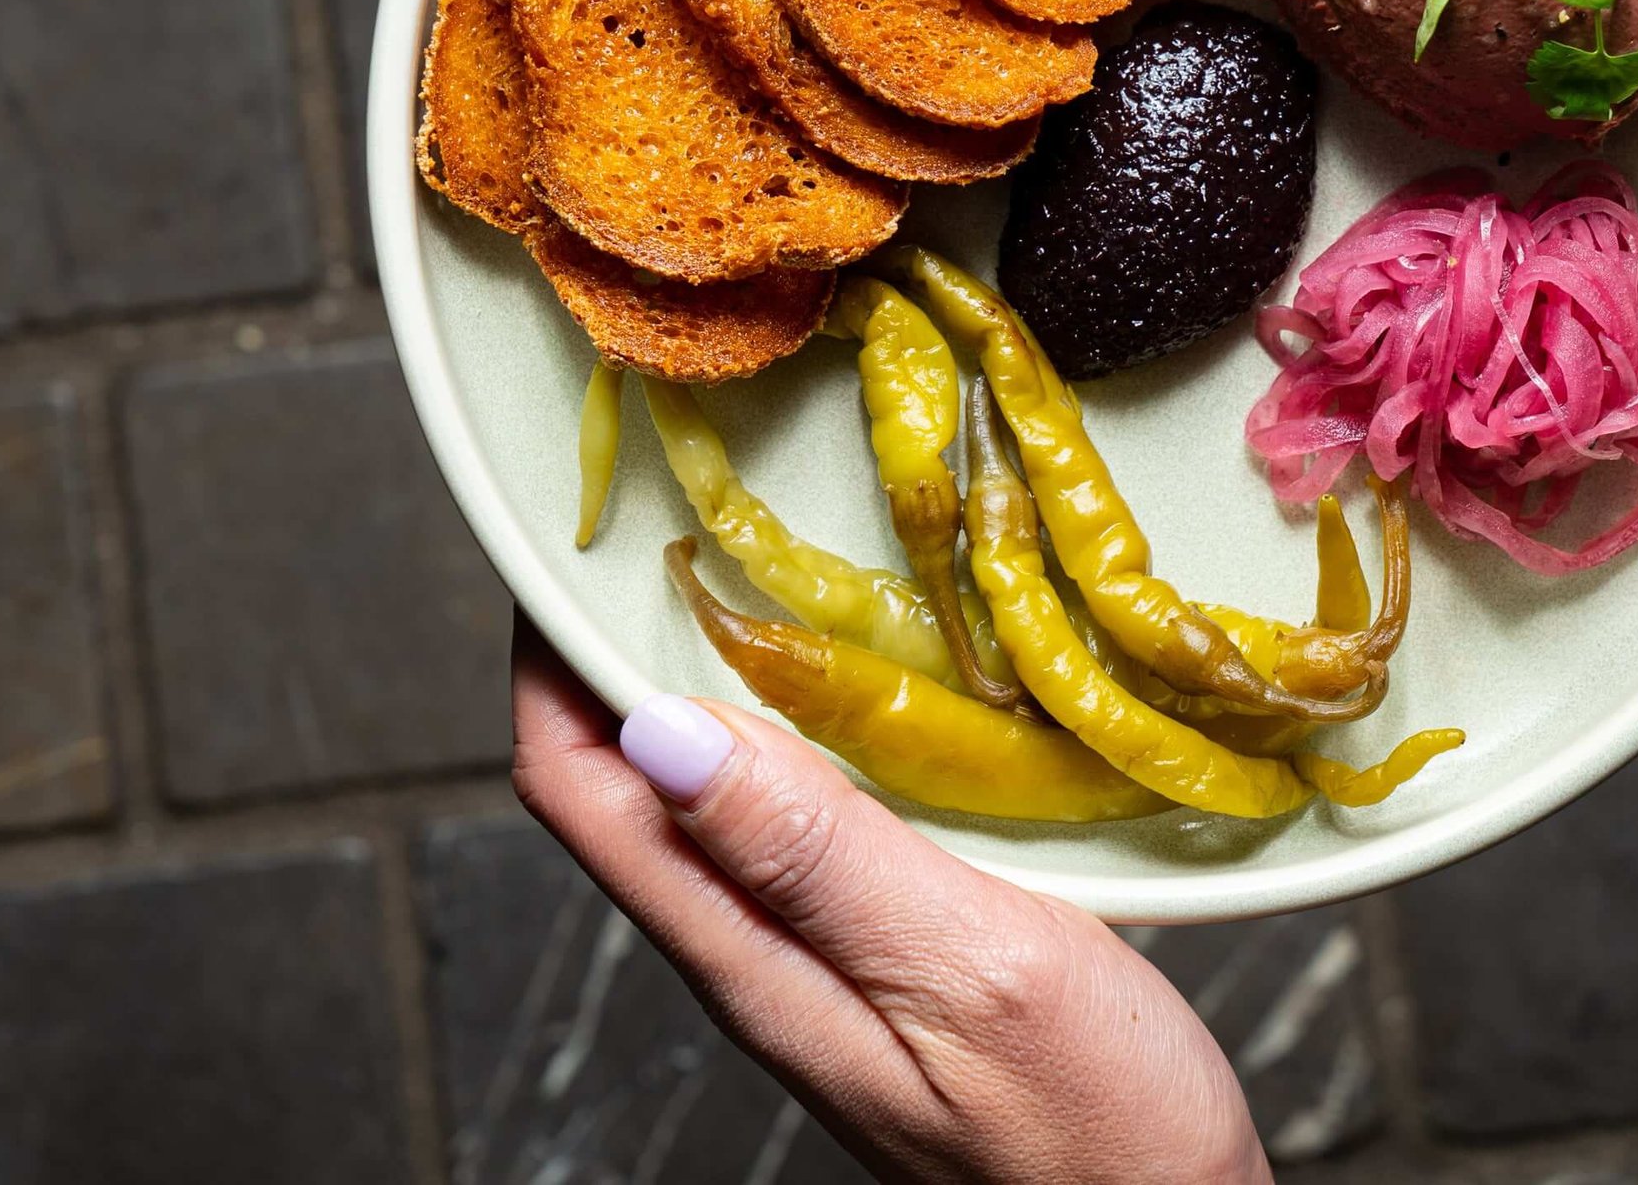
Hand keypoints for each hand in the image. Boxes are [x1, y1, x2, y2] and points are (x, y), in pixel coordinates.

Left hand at [509, 615, 1269, 1184]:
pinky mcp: (891, 951)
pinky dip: (807, 725)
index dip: (544, 660)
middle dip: (613, 647)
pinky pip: (804, 819)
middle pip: (626, 783)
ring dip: (706, 677)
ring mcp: (823, 954)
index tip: (560, 542)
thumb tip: (658, 732)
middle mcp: (760, 953)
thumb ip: (817, 854)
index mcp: (752, 959)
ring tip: (742, 561)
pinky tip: (867, 678)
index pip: (578, 789)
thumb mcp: (965, 969)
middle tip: (651, 514)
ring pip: (714, 793)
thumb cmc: (1093, 1134)